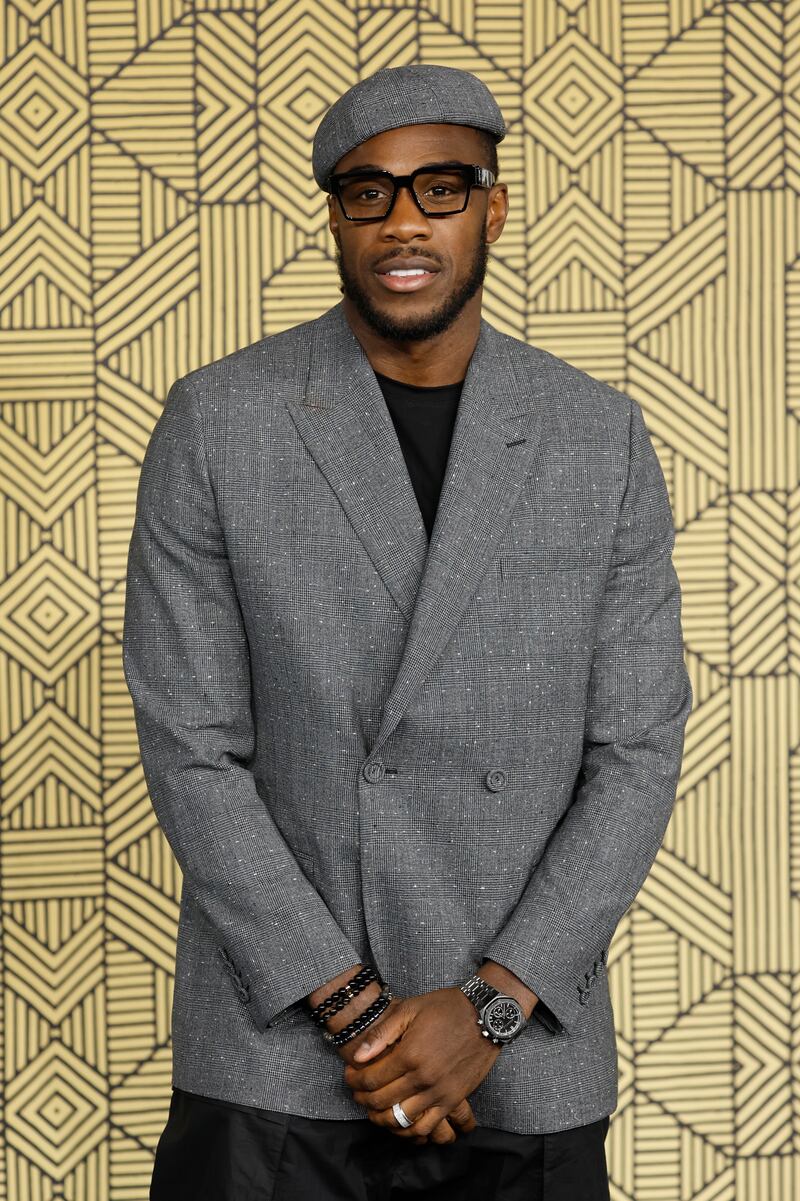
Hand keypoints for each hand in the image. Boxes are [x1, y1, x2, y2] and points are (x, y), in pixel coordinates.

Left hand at [342, 987, 499, 1140]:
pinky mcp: (454, 1100)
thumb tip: (358, 1056)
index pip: (372, 1079)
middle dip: (363, 1100)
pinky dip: (412, 1132)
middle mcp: (423, 1078)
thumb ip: (382, 1033)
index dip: (355, 1080)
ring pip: (402, 1120)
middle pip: (382, 1101)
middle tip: (357, 1093)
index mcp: (409, 1054)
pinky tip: (402, 1124)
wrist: (486, 1016)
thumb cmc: (446, 1008)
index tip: (349, 1076)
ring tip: (375, 1111)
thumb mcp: (410, 1009)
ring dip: (383, 1120)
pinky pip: (429, 1128)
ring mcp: (439, 1092)